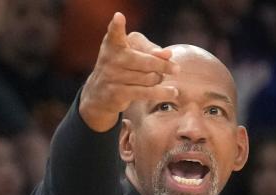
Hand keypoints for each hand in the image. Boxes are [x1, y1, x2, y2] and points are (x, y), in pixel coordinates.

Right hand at [79, 12, 178, 131]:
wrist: (99, 95)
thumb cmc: (122, 70)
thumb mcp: (133, 55)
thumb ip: (151, 51)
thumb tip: (168, 54)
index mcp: (113, 44)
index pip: (115, 33)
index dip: (116, 25)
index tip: (119, 17)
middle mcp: (111, 58)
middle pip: (147, 61)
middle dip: (164, 66)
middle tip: (176, 69)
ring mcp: (113, 76)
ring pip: (149, 78)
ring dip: (159, 79)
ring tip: (161, 79)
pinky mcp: (118, 93)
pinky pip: (147, 92)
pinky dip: (162, 92)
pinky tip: (173, 92)